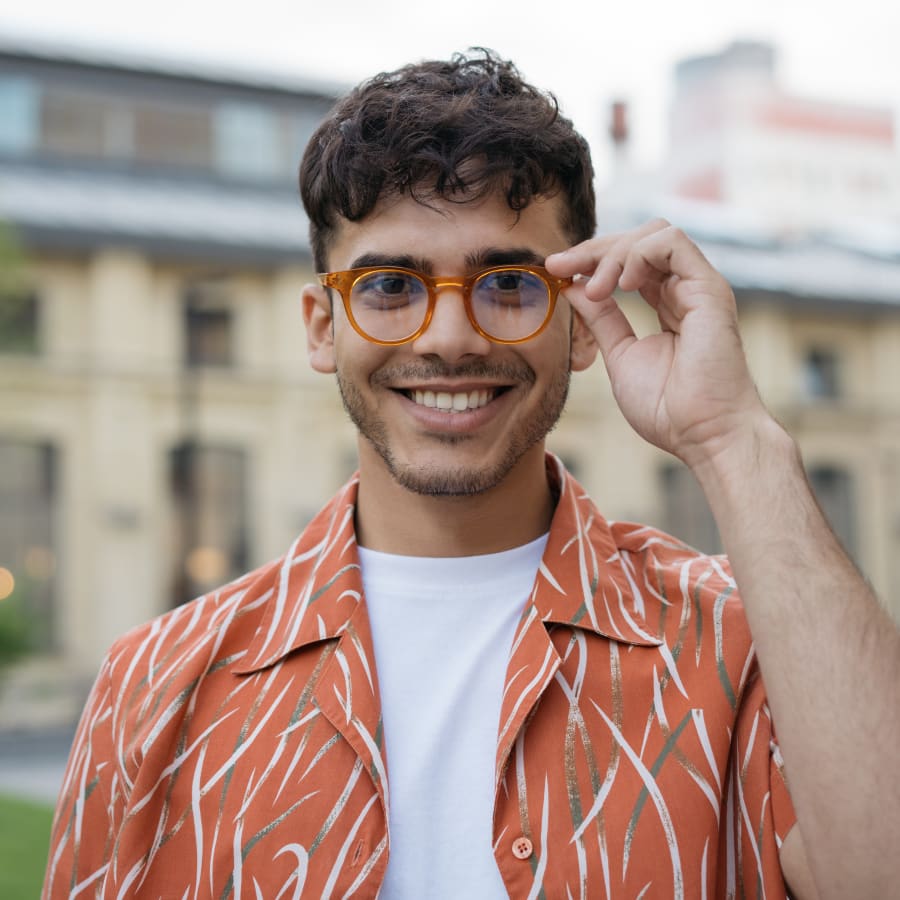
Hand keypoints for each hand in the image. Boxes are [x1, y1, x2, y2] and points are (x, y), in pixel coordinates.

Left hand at [546, 219, 771, 469]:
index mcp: (667, 304)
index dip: (590, 260)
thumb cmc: (669, 409)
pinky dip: (639, 254)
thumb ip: (601, 318)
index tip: (554, 271)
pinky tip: (622, 284)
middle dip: (593, 249)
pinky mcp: (709, 288)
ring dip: (614, 253)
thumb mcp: (620, 355)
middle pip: (638, 240)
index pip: (628, 262)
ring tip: (596, 289)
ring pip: (654, 233)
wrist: (704, 436)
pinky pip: (672, 242)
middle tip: (559, 266)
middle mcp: (685, 289)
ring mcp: (699, 287)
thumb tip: (573, 286)